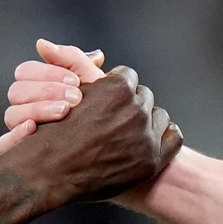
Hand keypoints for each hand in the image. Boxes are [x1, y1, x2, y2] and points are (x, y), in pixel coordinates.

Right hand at [0, 39, 107, 151]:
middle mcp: (24, 104)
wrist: (111, 135)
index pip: (25, 71)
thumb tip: (41, 44)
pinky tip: (34, 129)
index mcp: (36, 84)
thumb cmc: (99, 105)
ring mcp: (20, 127)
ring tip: (63, 112)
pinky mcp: (20, 150)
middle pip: (16, 91)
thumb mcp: (89, 76)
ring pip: (12, 114)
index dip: (48, 73)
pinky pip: (4, 143)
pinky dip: (15, 135)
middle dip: (47, 91)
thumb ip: (69, 57)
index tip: (75, 81)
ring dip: (38, 110)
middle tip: (75, 98)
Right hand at [3, 62, 180, 203]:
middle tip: (113, 121)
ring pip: (159, 116)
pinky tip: (145, 144)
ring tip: (126, 135)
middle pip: (144, 97)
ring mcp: (145, 137)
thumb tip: (86, 50)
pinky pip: (174, 137)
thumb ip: (76, 63)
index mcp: (117, 88)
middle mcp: (135, 110)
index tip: (106, 102)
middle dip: (131, 106)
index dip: (116, 90)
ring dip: (147, 123)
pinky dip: (163, 138)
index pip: (128, 77)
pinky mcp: (151, 161)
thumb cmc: (51, 131)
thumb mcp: (62, 90)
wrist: (48, 173)